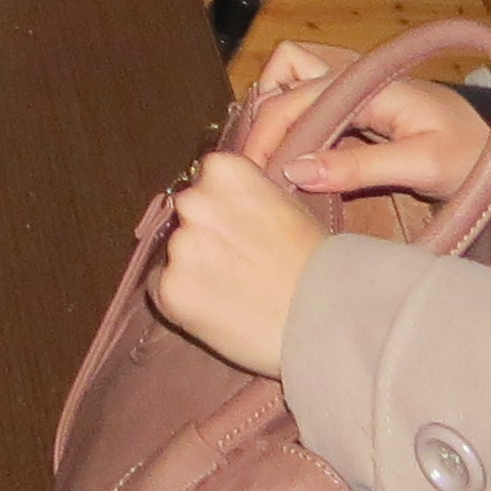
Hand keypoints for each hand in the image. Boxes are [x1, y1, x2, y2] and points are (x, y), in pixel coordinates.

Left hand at [152, 153, 324, 375]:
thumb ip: (246, 195)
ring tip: (231, 292)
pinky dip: (182, 299)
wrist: (328, 320)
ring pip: (173, 253)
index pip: (204, 179)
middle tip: (236, 263)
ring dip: (192, 267)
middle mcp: (194, 201)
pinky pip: (162, 289)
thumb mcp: (286, 204)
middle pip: (185, 214)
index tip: (239, 228)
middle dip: (203, 234)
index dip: (221, 206)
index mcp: (223, 170)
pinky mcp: (169, 289)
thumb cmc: (318, 264)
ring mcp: (179, 246)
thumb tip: (226, 199)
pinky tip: (216, 310)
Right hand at [231, 39, 490, 202]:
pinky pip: (310, 94)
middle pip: (285, 72)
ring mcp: (357, 82)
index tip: (254, 174)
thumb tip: (294, 171)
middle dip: (265, 118)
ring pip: (293, 73)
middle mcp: (356, 73)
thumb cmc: (471, 155)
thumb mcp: (421, 164)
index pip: (297, 96)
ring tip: (271, 154)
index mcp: (369, 83)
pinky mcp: (359, 100)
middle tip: (257, 168)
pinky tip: (293, 152)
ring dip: (277, 105)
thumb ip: (358, 167)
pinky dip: (293, 114)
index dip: (268, 133)